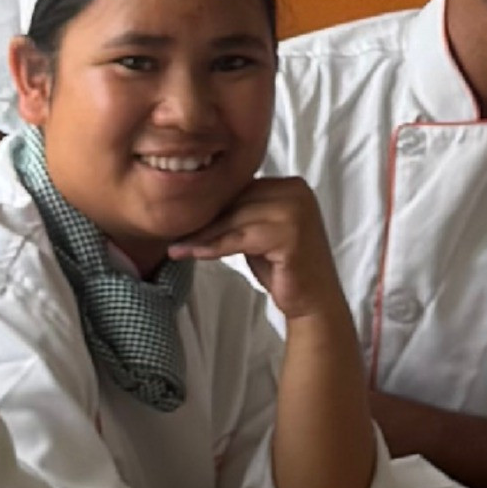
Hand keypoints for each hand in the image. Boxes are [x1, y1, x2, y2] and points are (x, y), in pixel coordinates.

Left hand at [167, 175, 348, 324]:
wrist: (313, 302)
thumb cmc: (284, 268)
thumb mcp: (260, 231)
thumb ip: (242, 211)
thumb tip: (196, 199)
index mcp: (292, 185)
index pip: (242, 188)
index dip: (211, 204)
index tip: (182, 217)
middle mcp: (297, 192)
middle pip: (237, 202)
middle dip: (204, 219)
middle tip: (173, 232)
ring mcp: (296, 211)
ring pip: (235, 219)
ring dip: (203, 235)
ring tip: (177, 246)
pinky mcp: (289, 234)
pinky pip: (240, 238)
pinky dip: (214, 246)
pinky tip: (194, 253)